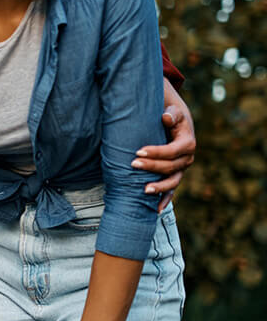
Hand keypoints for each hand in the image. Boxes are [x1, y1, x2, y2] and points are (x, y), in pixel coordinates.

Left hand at [133, 79, 195, 210]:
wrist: (174, 122)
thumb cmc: (170, 115)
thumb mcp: (173, 110)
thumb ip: (171, 112)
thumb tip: (166, 117)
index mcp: (188, 142)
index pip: (173, 151)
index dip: (157, 152)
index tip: (138, 152)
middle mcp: (187, 158)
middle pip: (171, 167)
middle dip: (152, 167)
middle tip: (132, 164)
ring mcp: (181, 169)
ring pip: (173, 181)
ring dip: (160, 187)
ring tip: (144, 190)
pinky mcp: (174, 175)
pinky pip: (171, 191)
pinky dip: (165, 200)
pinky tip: (156, 210)